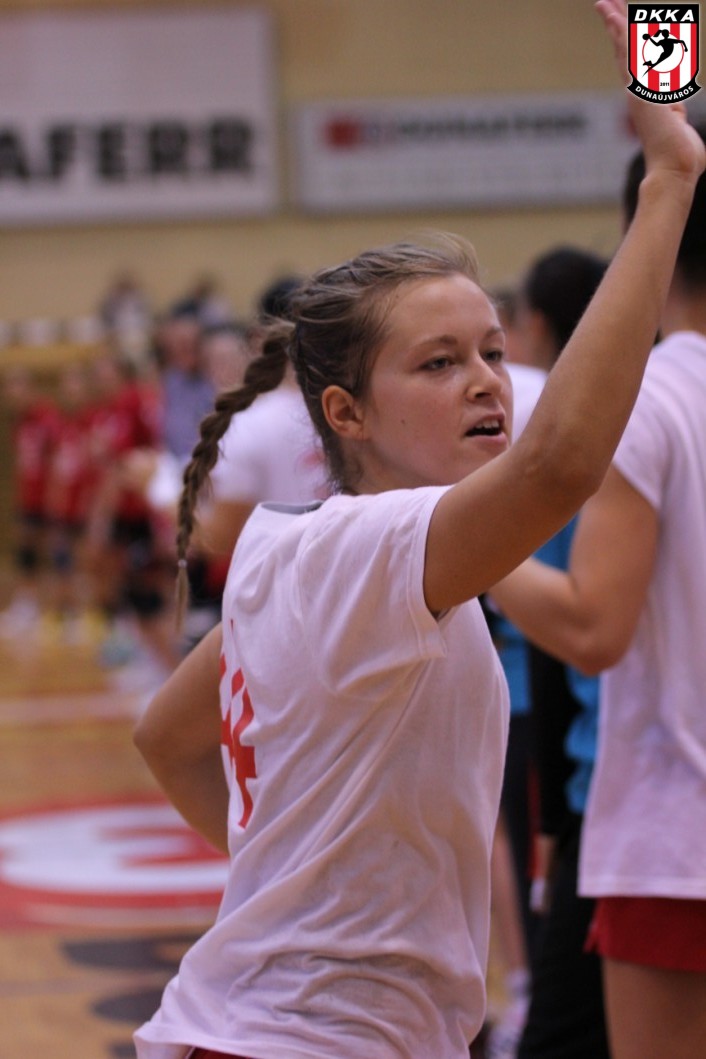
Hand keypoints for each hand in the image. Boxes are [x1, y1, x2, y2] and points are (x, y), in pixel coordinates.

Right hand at [596, 0, 705, 182]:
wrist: (675, 168)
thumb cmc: (681, 154)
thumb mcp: (678, 123)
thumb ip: (674, 111)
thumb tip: (675, 109)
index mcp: (647, 97)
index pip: (634, 63)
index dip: (627, 42)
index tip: (619, 23)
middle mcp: (638, 92)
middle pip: (624, 51)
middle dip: (616, 26)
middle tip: (604, 4)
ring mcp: (638, 91)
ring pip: (624, 49)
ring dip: (615, 23)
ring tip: (603, 3)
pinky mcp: (641, 91)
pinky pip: (630, 58)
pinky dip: (622, 36)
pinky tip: (615, 19)